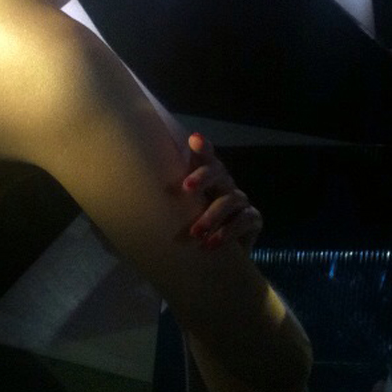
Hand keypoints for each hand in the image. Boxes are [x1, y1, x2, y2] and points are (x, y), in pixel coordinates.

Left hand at [182, 133, 261, 252]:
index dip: (202, 148)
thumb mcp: (181, 210)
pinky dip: (227, 233)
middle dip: (203, 176)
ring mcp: (241, 200)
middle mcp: (225, 183)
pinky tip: (211, 244)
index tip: (193, 139)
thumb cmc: (195, 225)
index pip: (206, 157)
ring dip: (212, 215)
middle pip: (218, 171)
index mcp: (208, 177)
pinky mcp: (253, 218)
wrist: (223, 252)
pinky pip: (244, 220)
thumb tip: (138, 190)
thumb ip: (171, 199)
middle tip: (186, 187)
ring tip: (195, 233)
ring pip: (230, 199)